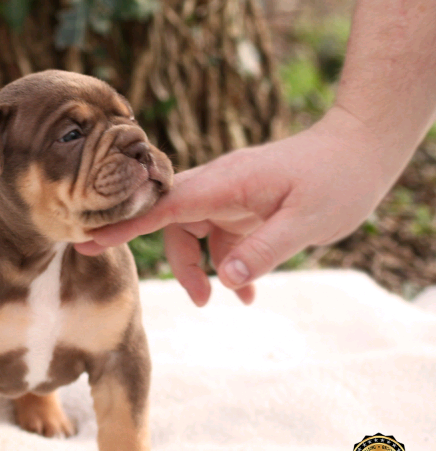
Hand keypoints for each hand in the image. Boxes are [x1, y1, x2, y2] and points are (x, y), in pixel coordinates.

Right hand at [75, 107, 398, 305]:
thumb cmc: (338, 178)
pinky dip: (230, 266)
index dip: (123, 223)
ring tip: (234, 299)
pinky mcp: (242, 207)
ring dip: (207, 270)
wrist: (362, 149)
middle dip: (182, 265)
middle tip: (203, 301)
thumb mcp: (307, 221)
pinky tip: (251, 293)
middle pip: (173, 225)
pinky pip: (221, 239)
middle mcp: (219, 187)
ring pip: (194, 235)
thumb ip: (264, 250)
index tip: (87, 238)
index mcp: (224, 183)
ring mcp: (229, 197)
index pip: (161, 204)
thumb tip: (223, 280)